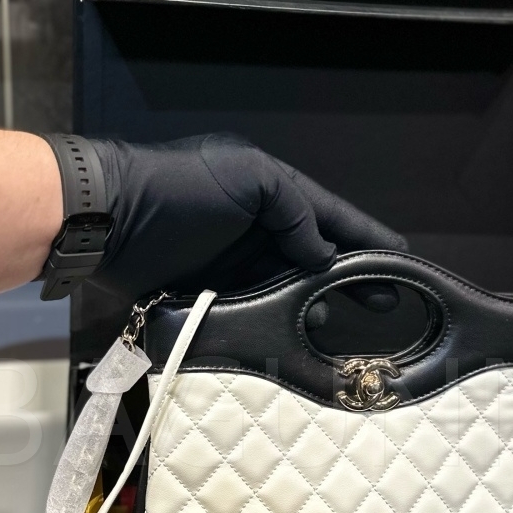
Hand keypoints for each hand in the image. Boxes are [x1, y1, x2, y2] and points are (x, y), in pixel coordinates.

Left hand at [81, 133, 406, 322]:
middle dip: (350, 275)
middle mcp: (257, 227)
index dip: (366, 236)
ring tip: (347, 324)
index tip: (402, 258)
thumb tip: (324, 255)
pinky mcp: (211, 292)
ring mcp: (234, 262)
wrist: (110, 220)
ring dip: (316, 302)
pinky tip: (299, 333)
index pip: (330, 216)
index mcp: (270, 192)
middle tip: (383, 302)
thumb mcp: (250, 178)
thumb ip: (295, 212)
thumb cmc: (181, 189)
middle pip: (315, 254)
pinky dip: (279, 319)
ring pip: (288, 285)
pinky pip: (255, 308)